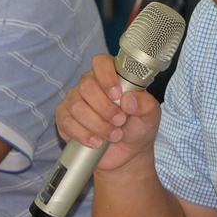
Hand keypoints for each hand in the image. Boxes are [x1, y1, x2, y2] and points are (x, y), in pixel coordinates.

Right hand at [55, 53, 160, 172]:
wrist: (127, 153)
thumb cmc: (138, 127)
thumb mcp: (151, 116)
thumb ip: (146, 105)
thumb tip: (129, 100)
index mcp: (112, 75)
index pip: (101, 62)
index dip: (106, 77)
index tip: (117, 95)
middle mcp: (90, 84)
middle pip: (87, 86)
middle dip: (105, 108)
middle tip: (120, 121)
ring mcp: (75, 100)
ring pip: (77, 107)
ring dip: (97, 124)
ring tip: (114, 135)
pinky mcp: (65, 119)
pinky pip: (66, 122)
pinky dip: (83, 134)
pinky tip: (97, 142)